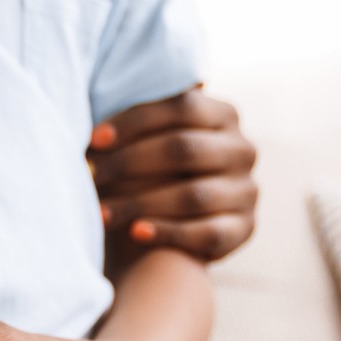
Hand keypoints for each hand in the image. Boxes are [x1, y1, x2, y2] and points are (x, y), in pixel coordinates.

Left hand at [90, 89, 257, 262]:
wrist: (180, 221)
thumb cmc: (154, 169)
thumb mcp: (153, 138)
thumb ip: (136, 124)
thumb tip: (94, 132)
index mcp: (223, 114)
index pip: (181, 107)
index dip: (134, 121)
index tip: (94, 140)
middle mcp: (242, 149)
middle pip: (184, 149)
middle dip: (130, 162)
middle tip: (93, 175)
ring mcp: (247, 190)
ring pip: (192, 195)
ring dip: (140, 203)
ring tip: (101, 211)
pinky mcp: (245, 228)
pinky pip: (207, 233)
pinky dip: (168, 232)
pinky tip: (135, 233)